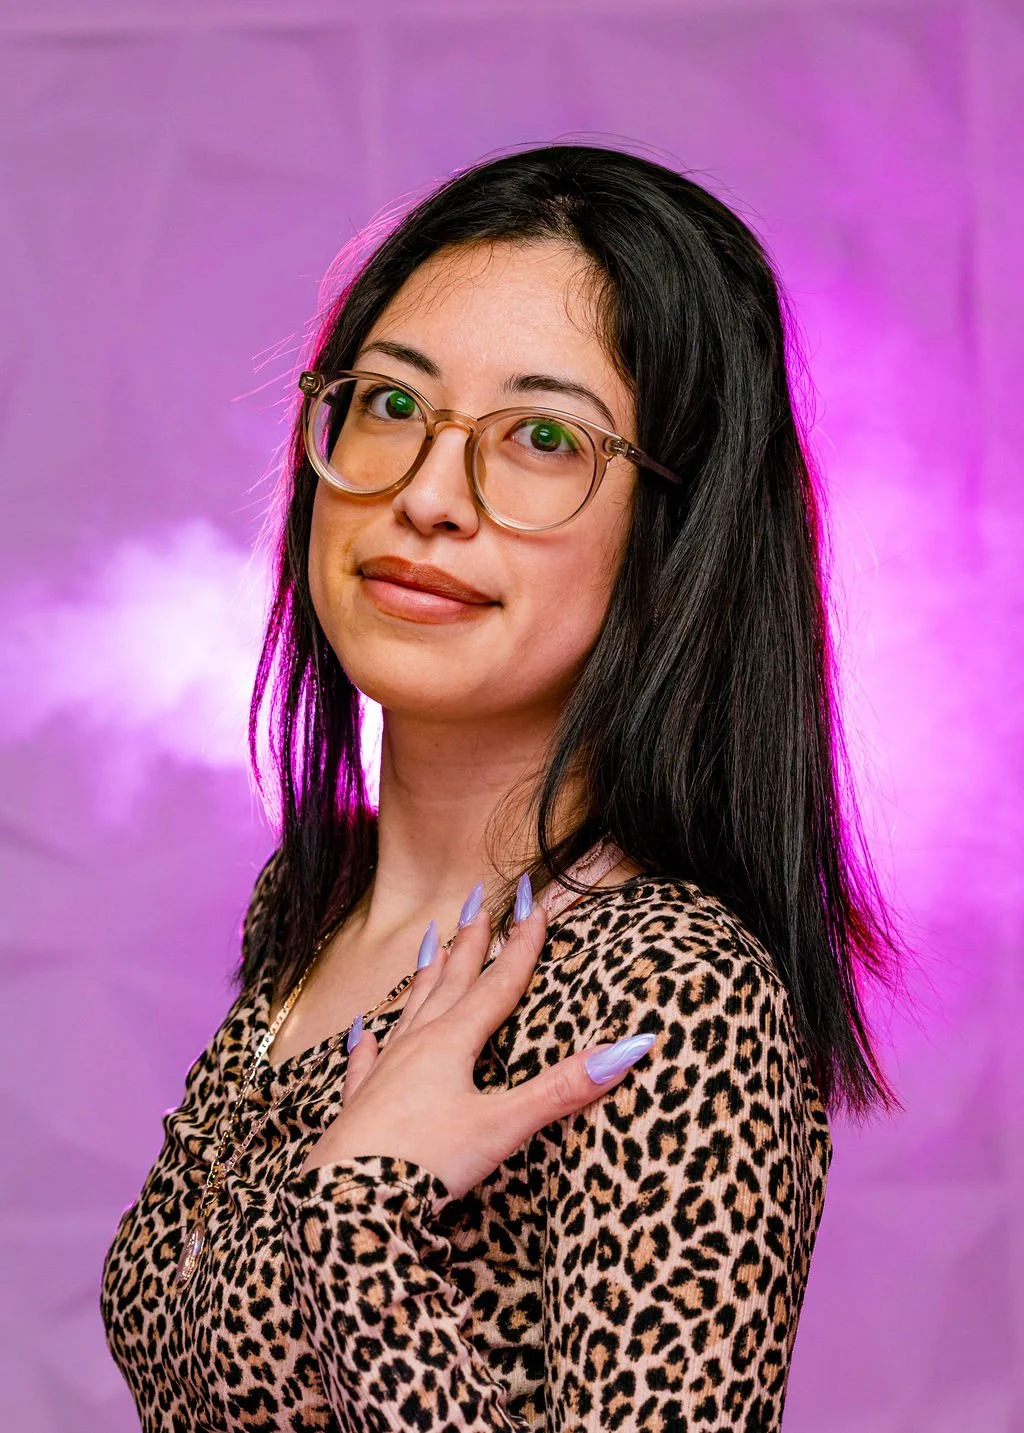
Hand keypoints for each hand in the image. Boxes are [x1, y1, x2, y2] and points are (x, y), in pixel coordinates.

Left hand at [300, 877, 657, 1200]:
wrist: (347, 1201)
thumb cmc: (424, 1162)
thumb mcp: (502, 1126)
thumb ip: (562, 1089)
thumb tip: (629, 1048)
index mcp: (453, 1043)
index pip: (498, 985)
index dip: (522, 946)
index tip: (535, 905)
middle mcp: (417, 1046)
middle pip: (452, 983)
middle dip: (471, 944)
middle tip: (479, 903)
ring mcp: (384, 1072)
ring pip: (411, 1010)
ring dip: (426, 975)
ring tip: (431, 943)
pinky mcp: (360, 1104)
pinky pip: (365, 1061)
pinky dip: (368, 1042)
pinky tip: (364, 1031)